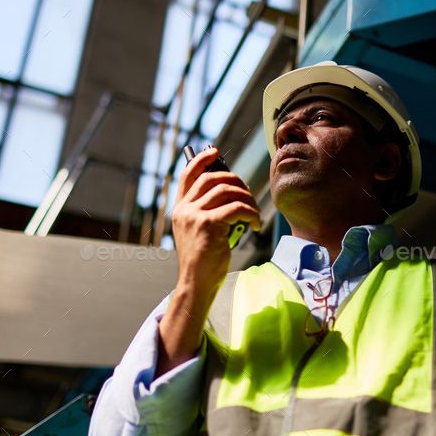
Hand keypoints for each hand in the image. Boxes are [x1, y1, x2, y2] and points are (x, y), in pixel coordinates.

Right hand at [171, 146, 260, 296]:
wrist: (196, 283)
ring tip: (254, 213)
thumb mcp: (198, 232)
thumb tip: (231, 193)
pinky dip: (251, 213)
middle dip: (236, 181)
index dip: (202, 160)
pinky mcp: (208, 225)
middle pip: (213, 178)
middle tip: (248, 195)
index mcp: (179, 209)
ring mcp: (194, 215)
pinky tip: (255, 225)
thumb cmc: (202, 261)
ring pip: (227, 190)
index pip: (187, 175)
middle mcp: (184, 209)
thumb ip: (206, 212)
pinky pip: (237, 208)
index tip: (216, 152)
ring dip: (247, 199)